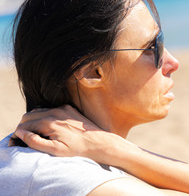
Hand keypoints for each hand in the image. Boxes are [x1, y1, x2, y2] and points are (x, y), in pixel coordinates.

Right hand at [9, 105, 135, 163]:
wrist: (98, 142)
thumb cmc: (77, 149)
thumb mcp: (54, 150)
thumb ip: (35, 141)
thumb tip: (21, 133)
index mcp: (49, 122)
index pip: (24, 125)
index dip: (20, 134)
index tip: (22, 141)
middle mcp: (55, 112)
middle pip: (29, 115)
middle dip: (25, 126)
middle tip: (29, 137)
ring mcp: (63, 108)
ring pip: (39, 111)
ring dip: (34, 120)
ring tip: (39, 133)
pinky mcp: (69, 108)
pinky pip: (51, 109)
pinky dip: (46, 116)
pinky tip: (51, 127)